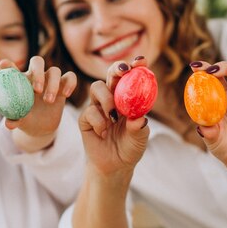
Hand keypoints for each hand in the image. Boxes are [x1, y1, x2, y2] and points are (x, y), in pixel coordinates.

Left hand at [1, 56, 76, 151]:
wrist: (40, 127)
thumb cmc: (24, 119)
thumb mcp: (18, 120)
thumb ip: (13, 119)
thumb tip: (9, 124)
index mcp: (20, 80)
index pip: (12, 68)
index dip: (8, 64)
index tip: (3, 66)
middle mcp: (35, 76)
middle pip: (37, 62)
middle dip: (38, 72)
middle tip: (37, 90)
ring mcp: (50, 80)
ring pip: (55, 71)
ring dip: (52, 85)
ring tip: (48, 101)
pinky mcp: (63, 85)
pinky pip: (70, 77)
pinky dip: (70, 83)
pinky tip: (66, 94)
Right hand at [80, 58, 149, 175]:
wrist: (114, 166)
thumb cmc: (130, 148)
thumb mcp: (139, 138)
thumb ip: (139, 128)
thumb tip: (140, 118)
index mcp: (128, 98)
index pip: (131, 77)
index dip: (135, 66)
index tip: (141, 61)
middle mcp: (112, 98)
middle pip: (110, 75)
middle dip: (116, 70)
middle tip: (123, 72)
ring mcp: (97, 107)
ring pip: (96, 88)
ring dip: (106, 98)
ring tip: (114, 116)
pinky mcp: (85, 119)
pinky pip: (89, 111)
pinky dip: (98, 121)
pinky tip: (104, 133)